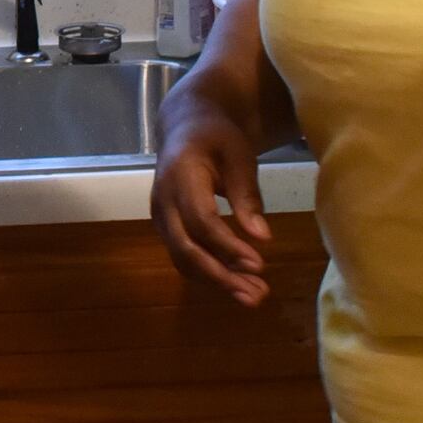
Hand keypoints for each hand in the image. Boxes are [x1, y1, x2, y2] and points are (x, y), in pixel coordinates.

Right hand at [151, 80, 277, 307]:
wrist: (185, 128)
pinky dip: (211, 273)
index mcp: (180, 176)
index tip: (259, 264)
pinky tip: (239, 282)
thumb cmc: (217, 138)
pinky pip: (184, 257)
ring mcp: (160, 218)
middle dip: (221, 276)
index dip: (228, 245)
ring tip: (254, 295)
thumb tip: (262, 238)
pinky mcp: (166, 228)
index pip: (201, 220)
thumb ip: (247, 196)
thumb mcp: (239, 156)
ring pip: (183, 259)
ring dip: (218, 281)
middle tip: (257, 295)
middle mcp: (162, 201)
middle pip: (186, 248)